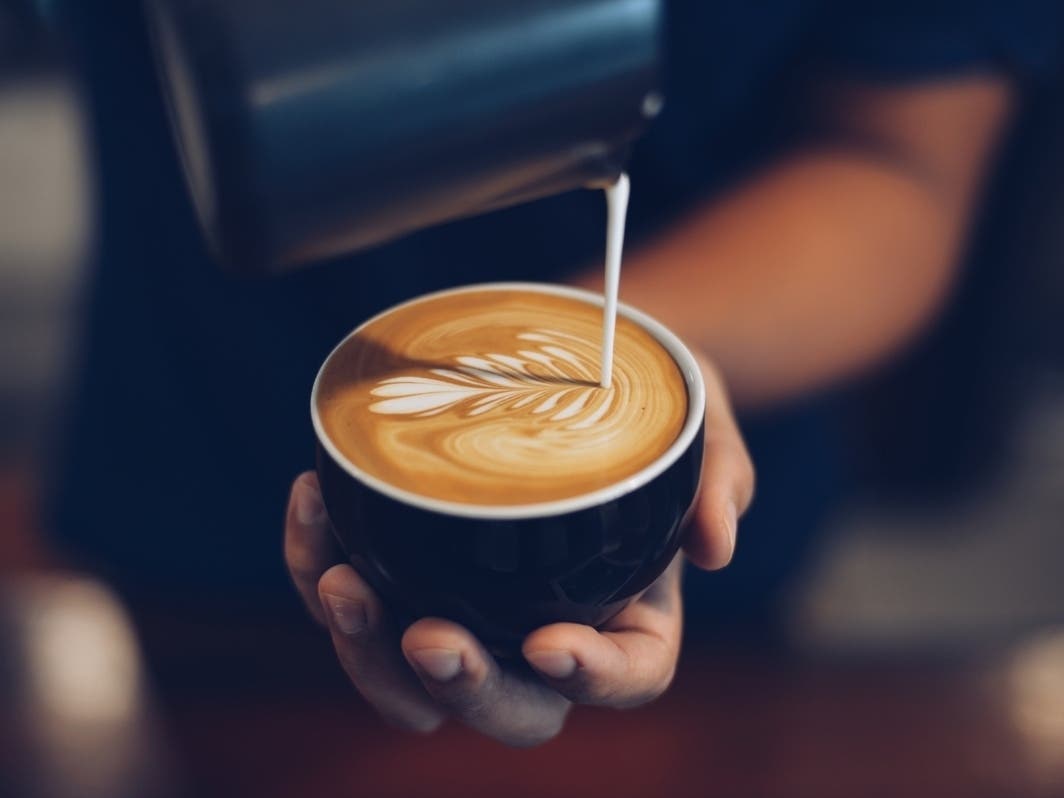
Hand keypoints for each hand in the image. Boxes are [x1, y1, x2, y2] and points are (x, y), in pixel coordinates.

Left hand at [284, 354, 753, 745]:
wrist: (579, 368)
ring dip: (367, 651)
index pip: (626, 676)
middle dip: (462, 685)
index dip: (590, 678)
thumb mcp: (701, 423)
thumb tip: (717, 543)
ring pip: (410, 681)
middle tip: (427, 637)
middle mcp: (547, 630)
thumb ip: (719, 476)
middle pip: (509, 704)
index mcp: (631, 615)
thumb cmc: (647, 406)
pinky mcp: (409, 569)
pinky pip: (356, 596)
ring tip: (342, 581)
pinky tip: (311, 500)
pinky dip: (318, 563)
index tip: (550, 643)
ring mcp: (473, 609)